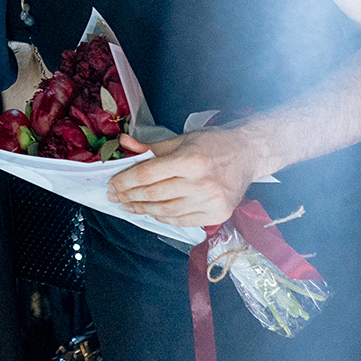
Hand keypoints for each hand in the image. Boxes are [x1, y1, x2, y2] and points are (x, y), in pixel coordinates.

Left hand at [106, 127, 262, 227]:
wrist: (248, 154)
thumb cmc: (213, 144)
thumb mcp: (180, 140)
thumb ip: (150, 148)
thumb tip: (123, 144)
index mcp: (190, 160)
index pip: (147, 174)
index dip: (125, 181)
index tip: (112, 184)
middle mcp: (201, 183)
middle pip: (154, 194)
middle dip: (129, 196)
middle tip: (115, 197)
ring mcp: (210, 201)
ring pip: (165, 211)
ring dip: (143, 210)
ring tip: (129, 206)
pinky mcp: (218, 214)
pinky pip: (182, 220)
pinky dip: (163, 218)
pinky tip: (152, 213)